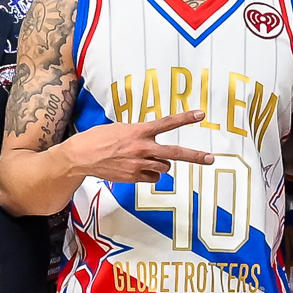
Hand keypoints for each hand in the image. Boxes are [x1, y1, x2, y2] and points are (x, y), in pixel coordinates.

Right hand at [66, 110, 214, 185]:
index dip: (185, 118)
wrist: (81, 156)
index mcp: (139, 131)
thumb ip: (140, 134)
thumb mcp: (121, 129)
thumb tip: (152, 141)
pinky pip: (152, 178)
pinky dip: (150, 174)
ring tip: (145, 158)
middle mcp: (142, 148)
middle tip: (211, 158)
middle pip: (175, 153)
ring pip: (164, 167)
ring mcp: (139, 164)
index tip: (200, 114)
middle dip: (195, 156)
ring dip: (161, 164)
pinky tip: (137, 168)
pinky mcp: (134, 177)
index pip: (167, 123)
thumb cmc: (99, 138)